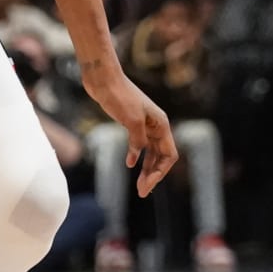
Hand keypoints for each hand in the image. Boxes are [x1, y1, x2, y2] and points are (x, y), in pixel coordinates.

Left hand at [83, 65, 177, 195]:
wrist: (103, 79)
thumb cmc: (119, 96)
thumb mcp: (131, 120)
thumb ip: (137, 140)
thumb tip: (136, 158)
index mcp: (161, 124)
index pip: (169, 155)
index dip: (160, 172)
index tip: (147, 185)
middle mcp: (157, 125)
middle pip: (161, 156)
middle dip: (153, 174)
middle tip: (142, 192)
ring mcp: (145, 125)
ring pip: (151, 152)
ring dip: (146, 168)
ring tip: (139, 184)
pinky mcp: (132, 123)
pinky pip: (140, 145)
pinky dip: (137, 156)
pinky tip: (130, 164)